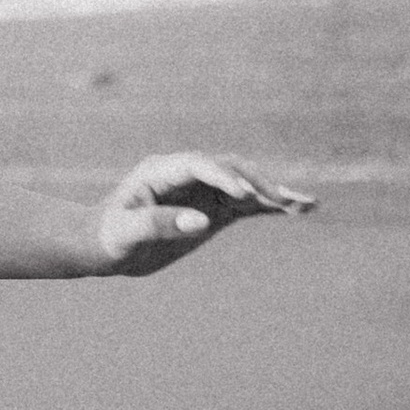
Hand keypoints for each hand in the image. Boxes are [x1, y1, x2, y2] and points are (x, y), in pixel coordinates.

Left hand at [96, 151, 313, 275]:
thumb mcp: (125, 234)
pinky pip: (248, 204)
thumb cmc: (108, 237)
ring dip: (273, 193)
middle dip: (256, 182)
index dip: (223, 176)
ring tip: (306, 204)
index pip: (199, 165)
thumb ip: (158, 224)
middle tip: (281, 202)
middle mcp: (186, 174)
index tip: (244, 195)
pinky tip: (301, 210)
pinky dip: (273, 207)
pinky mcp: (214, 209)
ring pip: (245, 184)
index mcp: (160, 171)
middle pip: (229, 168)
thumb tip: (201, 221)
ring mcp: (203, 190)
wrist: (104, 245)